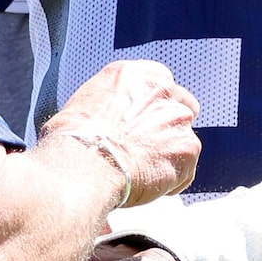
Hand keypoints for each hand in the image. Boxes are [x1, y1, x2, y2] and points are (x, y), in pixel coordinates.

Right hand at [48, 59, 199, 202]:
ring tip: (139, 173)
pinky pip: (185, 170)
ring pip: (182, 142)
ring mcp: (177, 119)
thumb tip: (102, 124)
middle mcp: (160, 91)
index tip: (143, 124)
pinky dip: (170, 182)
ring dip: (166, 158)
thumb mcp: (82, 107)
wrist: (84, 165)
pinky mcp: (187, 148)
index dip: (152, 109)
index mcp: (133, 75)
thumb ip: (108, 108)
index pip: (159, 84)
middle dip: (165, 132)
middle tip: (142, 151)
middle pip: (178, 111)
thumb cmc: (74, 140)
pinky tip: (145, 185)